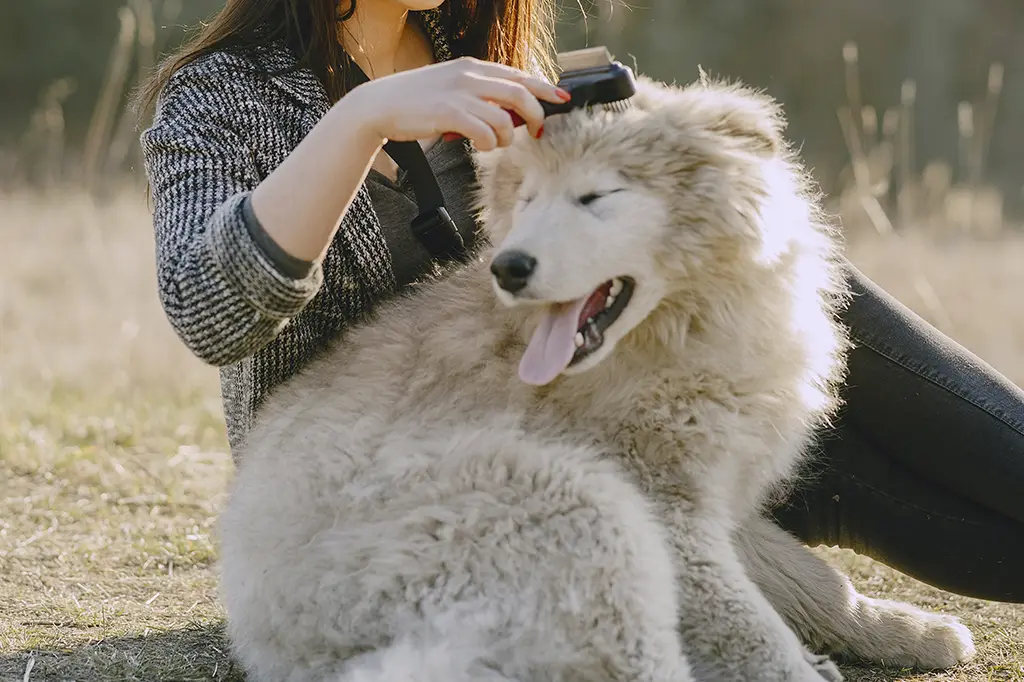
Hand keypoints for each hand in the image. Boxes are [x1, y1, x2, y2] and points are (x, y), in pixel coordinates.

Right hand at [344, 56, 570, 150]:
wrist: (379, 105)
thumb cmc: (416, 102)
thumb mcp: (451, 88)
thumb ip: (479, 95)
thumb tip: (509, 114)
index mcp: (472, 68)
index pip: (518, 75)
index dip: (544, 87)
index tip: (562, 99)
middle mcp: (470, 77)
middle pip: (520, 93)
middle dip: (536, 115)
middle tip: (537, 132)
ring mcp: (459, 94)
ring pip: (505, 117)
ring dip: (507, 136)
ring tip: (497, 143)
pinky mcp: (448, 113)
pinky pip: (484, 131)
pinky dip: (489, 143)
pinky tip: (481, 146)